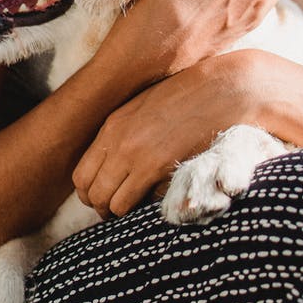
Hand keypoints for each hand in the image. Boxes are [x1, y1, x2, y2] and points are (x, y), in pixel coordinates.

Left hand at [72, 50, 266, 218]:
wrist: (222, 90)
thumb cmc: (192, 99)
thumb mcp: (149, 108)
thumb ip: (129, 133)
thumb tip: (119, 162)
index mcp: (113, 124)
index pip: (81, 172)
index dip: (91, 191)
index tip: (108, 196)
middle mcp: (117, 139)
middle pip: (88, 190)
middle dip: (99, 205)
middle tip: (117, 210)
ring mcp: (134, 152)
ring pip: (105, 201)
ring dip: (116, 211)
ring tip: (132, 212)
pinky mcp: (154, 165)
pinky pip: (126, 203)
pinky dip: (133, 211)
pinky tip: (148, 205)